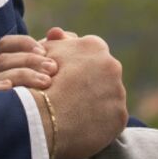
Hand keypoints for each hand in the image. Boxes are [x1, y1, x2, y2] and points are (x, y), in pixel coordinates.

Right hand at [0, 34, 56, 93]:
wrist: (50, 133)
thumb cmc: (54, 98)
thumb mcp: (59, 73)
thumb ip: (60, 49)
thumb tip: (56, 32)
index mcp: (8, 65)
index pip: (6, 45)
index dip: (23, 43)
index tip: (44, 51)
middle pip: (3, 58)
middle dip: (29, 60)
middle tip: (53, 68)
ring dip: (23, 74)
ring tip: (46, 82)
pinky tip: (13, 89)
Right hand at [42, 34, 126, 158]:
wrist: (41, 115)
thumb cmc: (37, 79)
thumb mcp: (43, 52)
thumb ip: (55, 40)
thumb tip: (58, 32)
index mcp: (95, 46)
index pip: (91, 54)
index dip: (77, 67)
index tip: (65, 79)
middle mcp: (112, 66)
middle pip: (103, 75)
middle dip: (90, 84)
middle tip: (70, 97)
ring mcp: (118, 93)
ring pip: (109, 97)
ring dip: (97, 103)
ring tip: (74, 114)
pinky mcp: (120, 116)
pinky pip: (111, 119)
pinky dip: (100, 123)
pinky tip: (82, 126)